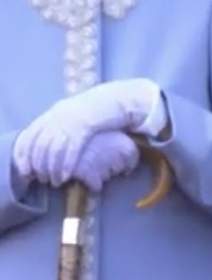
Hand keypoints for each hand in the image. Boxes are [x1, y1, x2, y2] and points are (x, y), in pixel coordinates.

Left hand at [13, 78, 159, 186]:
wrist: (119, 98)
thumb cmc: (99, 108)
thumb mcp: (76, 113)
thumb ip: (62, 124)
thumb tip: (48, 144)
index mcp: (55, 111)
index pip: (30, 134)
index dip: (25, 153)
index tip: (25, 169)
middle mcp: (60, 115)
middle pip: (41, 145)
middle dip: (39, 165)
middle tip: (42, 178)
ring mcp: (73, 121)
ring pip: (54, 150)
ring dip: (52, 169)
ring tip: (54, 181)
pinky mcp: (86, 127)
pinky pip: (71, 150)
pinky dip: (66, 165)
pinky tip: (66, 175)